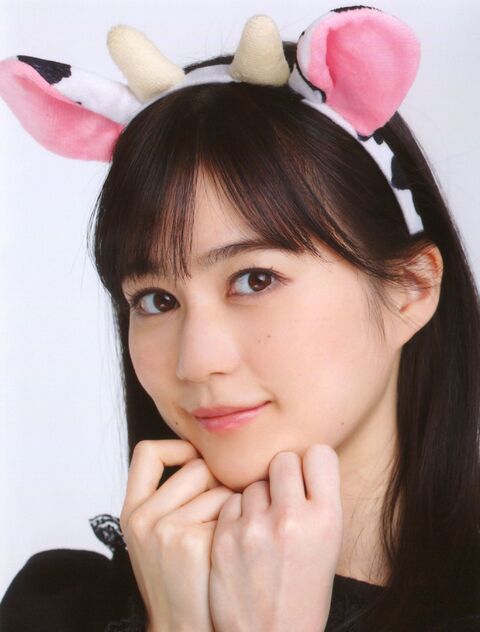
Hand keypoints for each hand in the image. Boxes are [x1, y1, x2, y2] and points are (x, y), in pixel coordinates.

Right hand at [119, 439, 235, 631]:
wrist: (184, 629)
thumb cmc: (180, 580)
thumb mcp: (157, 535)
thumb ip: (171, 496)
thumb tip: (209, 454)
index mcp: (132, 512)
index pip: (147, 453)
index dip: (177, 448)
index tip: (195, 461)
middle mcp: (143, 518)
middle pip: (195, 465)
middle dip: (216, 482)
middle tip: (220, 512)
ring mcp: (165, 530)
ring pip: (217, 485)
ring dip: (230, 503)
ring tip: (223, 534)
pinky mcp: (191, 542)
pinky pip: (230, 507)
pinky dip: (238, 522)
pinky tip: (230, 548)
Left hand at [208, 443, 342, 631]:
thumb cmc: (303, 592)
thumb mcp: (328, 545)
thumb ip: (316, 501)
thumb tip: (299, 461)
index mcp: (327, 519)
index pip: (319, 454)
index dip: (311, 465)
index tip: (306, 478)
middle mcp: (292, 518)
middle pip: (283, 460)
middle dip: (282, 476)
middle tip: (282, 501)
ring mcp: (255, 527)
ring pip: (254, 482)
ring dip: (258, 498)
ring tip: (263, 528)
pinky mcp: (224, 538)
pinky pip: (231, 501)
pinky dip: (236, 514)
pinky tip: (244, 539)